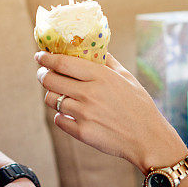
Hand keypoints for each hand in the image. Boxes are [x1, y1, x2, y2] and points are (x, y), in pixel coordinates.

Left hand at [36, 51, 186, 171]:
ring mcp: (84, 114)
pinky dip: (60, 116)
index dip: (46, 58)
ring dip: (51, 95)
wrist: (148, 138)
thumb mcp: (127, 77)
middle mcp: (89, 93)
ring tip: (58, 94)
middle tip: (43, 73)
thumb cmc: (139, 105)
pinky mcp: (82, 132)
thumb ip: (108, 61)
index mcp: (100, 76)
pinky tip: (69, 113)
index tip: (39, 55)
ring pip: (51, 100)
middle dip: (42, 75)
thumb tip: (94, 48)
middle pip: (50, 80)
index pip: (62, 63)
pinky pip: (59, 120)